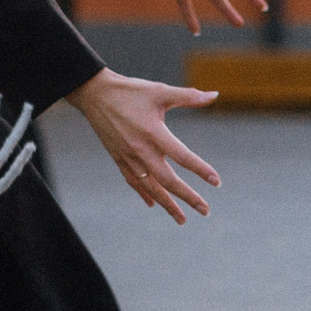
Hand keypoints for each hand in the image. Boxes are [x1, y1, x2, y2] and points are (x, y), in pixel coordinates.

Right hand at [64, 69, 221, 222]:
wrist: (94, 94)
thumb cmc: (130, 91)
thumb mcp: (160, 91)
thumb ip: (188, 96)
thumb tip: (215, 95)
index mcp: (153, 132)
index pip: (182, 156)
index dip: (201, 169)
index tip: (216, 182)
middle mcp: (141, 150)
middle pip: (168, 180)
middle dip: (188, 197)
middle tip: (205, 210)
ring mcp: (128, 157)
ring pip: (150, 187)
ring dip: (167, 204)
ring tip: (182, 219)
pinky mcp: (118, 158)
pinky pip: (133, 182)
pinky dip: (144, 194)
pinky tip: (153, 204)